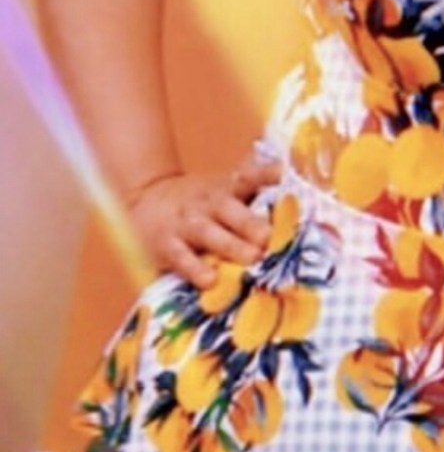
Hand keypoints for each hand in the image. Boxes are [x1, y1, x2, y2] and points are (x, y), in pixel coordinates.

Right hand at [126, 148, 281, 286]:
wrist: (146, 198)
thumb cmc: (200, 201)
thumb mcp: (225, 187)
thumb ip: (255, 183)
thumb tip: (289, 171)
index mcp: (227, 188)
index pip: (249, 177)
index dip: (266, 175)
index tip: (282, 174)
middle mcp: (209, 204)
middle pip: (233, 212)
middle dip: (254, 226)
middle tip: (272, 238)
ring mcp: (188, 225)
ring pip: (210, 235)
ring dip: (232, 246)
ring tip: (252, 258)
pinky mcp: (168, 246)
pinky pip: (182, 259)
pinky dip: (195, 270)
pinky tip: (210, 280)